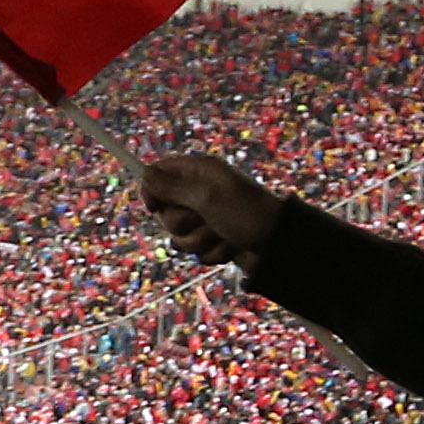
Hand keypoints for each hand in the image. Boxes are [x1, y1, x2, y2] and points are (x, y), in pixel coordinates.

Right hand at [139, 155, 287, 269]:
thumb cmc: (246, 213)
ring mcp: (206, 218)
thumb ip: (172, 187)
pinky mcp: (213, 239)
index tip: (156, 206)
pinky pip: (196, 252)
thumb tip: (144, 174)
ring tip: (223, 233)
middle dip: (183, 224)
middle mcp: (199, 193)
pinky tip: (232, 245)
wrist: (279, 243)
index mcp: (198, 172)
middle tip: (204, 218)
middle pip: (165, 212)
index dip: (152, 191)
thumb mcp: (206, 196)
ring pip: (180, 237)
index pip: (158, 174)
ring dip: (201, 240)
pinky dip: (214, 252)